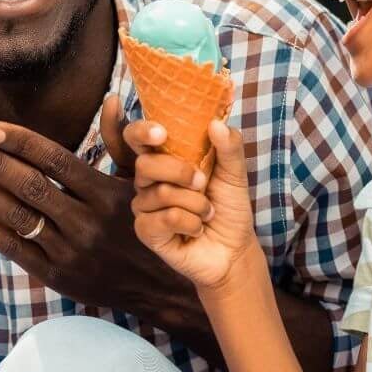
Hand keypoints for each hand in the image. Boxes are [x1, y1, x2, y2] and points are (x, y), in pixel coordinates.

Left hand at [0, 96, 199, 321]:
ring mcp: (71, 252)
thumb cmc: (156, 223)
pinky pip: (16, 249)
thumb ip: (123, 142)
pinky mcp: (59, 276)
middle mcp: (88, 223)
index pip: (56, 162)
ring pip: (18, 217)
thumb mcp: (147, 182)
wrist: (167, 290)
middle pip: (30, 187)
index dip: (21, 143)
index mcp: (108, 195)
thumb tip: (110, 99)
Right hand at [127, 117, 257, 293]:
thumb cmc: (229, 207)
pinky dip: (190, 223)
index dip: (141, 131)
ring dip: (195, 203)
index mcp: (164, 159)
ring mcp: (144, 207)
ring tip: (208, 212)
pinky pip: (164, 219)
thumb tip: (216, 122)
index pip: (136, 138)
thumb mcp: (235, 174)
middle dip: (179, 171)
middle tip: (202, 183)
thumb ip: (229, 147)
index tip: (161, 133)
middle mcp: (149, 181)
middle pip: (144, 164)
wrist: (235, 248)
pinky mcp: (146, 232)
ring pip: (160, 193)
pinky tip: (198, 229)